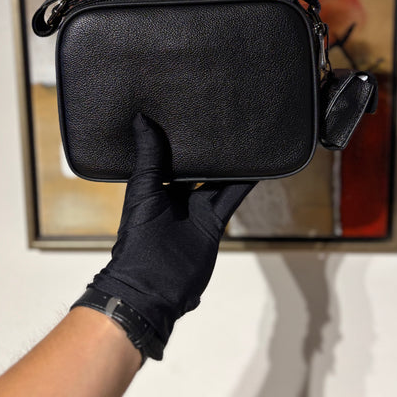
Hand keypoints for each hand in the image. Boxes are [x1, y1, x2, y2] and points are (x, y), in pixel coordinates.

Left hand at [80, 112, 255, 358]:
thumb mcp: (143, 187)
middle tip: (222, 118)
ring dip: (229, 163)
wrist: (152, 284)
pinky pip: (232, 197)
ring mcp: (197, 208)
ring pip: (217, 179)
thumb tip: (140, 117)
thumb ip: (149, 155)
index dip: (179, 137)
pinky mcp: (214, 221)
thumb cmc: (138, 234)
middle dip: (207, 149)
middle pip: (196, 166)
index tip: (190, 112)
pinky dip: (245, 183)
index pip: (169, 155)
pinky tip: (258, 166)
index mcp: (155, 185)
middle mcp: (177, 195)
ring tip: (244, 135)